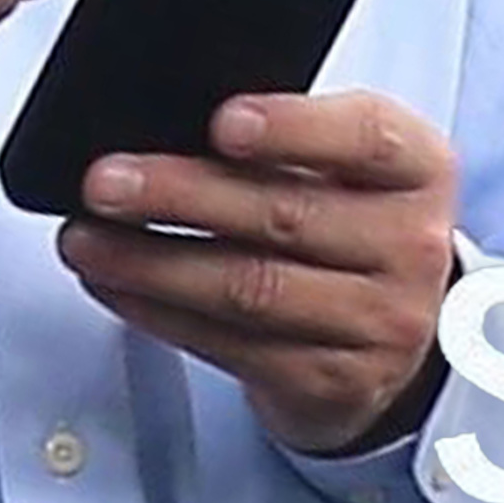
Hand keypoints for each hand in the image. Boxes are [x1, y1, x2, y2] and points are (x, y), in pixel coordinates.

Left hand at [58, 92, 459, 454]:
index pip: (365, 138)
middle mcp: (410, 246)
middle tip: (105, 181)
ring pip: (249, 289)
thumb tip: (170, 122)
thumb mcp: (350, 163)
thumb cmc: (353, 218)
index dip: (292, 128)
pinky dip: (159, 313)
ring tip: (86, 239)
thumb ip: (289, 138)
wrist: (398, 327)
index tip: (221, 122)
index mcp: (417, 168)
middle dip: (180, 194)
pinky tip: (116, 284)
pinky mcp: (330, 380)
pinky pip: (231, 346)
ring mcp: (378, 322)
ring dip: (151, 263)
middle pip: (284, 215)